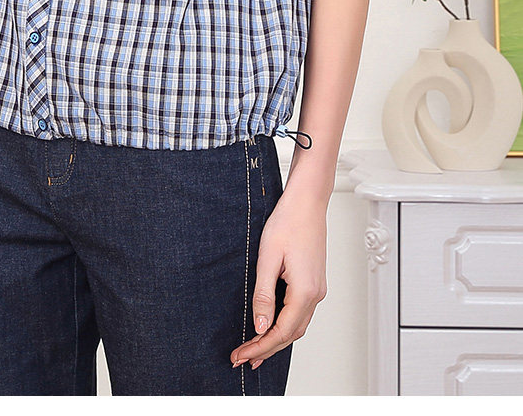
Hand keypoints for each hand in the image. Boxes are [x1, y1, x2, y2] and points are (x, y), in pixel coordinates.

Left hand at [230, 188, 327, 369]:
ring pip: (297, 326)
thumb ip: (263, 295)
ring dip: (275, 339)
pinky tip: (270, 327)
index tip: (241, 355)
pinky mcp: (314, 282)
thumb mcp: (268, 258)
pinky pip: (299, 313)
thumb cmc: (288, 222)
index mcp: (305, 291)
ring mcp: (317, 289)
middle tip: (242, 358)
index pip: (280, 332)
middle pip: (291, 335)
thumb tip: (259, 326)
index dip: (259, 347)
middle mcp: (316, 294)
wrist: (307, 202)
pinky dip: (284, 325)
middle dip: (266, 349)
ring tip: (254, 349)